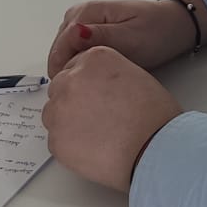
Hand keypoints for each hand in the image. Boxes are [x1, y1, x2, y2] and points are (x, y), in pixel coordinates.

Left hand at [43, 45, 179, 192]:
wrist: (153, 148)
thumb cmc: (153, 116)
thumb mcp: (135, 76)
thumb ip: (107, 76)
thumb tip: (97, 88)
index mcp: (93, 59)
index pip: (75, 65)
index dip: (87, 83)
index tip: (96, 95)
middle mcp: (71, 80)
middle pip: (60, 88)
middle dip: (74, 101)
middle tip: (98, 116)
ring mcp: (59, 111)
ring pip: (54, 114)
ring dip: (68, 121)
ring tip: (97, 133)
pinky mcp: (55, 140)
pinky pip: (57, 139)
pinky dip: (70, 144)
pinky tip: (94, 147)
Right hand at [46, 0, 198, 77]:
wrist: (175, 25)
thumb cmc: (157, 32)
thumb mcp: (131, 38)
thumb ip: (101, 37)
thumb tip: (73, 33)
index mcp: (88, 11)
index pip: (61, 44)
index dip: (62, 69)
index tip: (72, 91)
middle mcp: (80, 14)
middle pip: (59, 48)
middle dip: (65, 70)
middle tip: (81, 93)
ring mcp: (83, 23)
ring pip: (64, 52)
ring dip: (70, 69)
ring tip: (86, 87)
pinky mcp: (90, 32)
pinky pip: (74, 51)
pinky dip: (78, 65)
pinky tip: (90, 77)